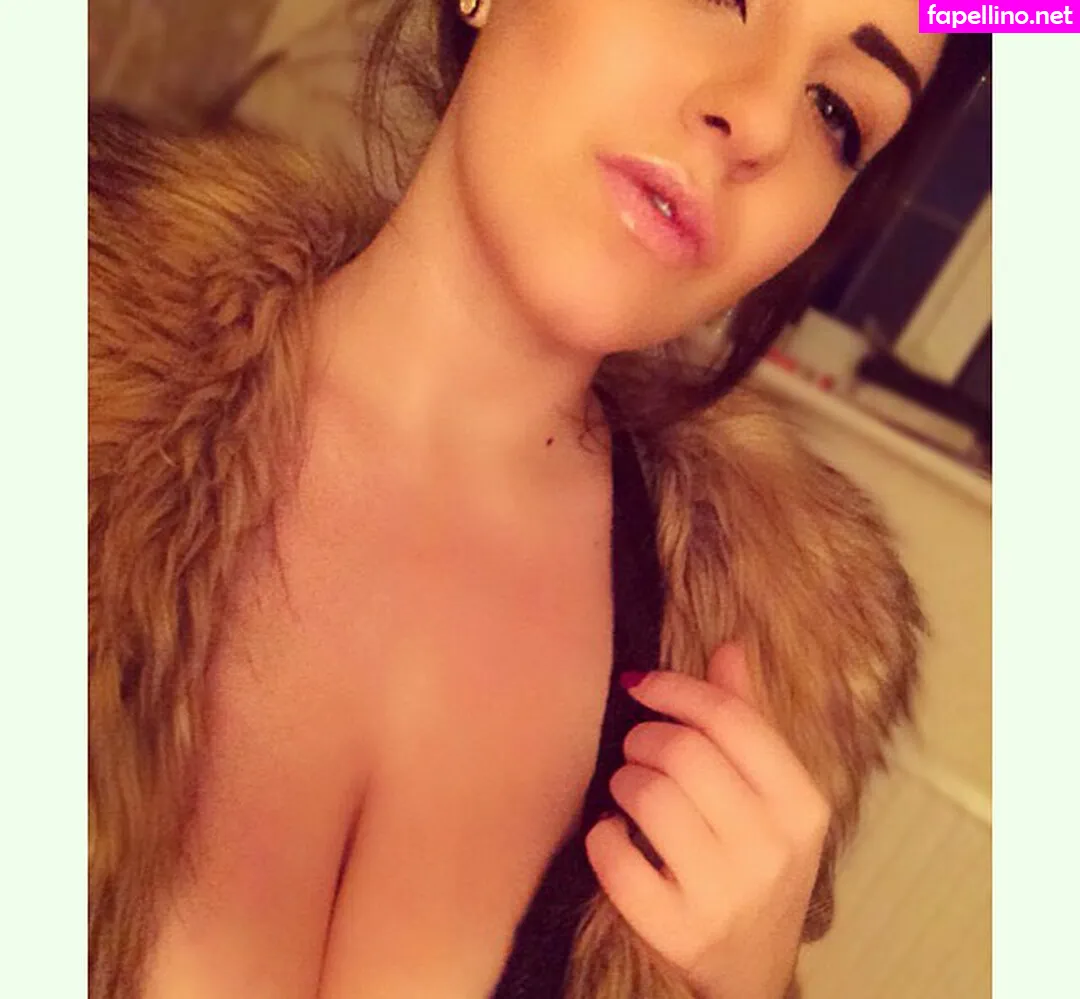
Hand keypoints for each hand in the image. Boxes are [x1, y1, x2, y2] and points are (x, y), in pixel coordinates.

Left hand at [583, 645, 829, 998]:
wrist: (752, 972)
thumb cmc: (755, 863)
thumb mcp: (771, 796)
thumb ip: (748, 720)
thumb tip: (728, 646)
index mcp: (802, 804)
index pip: (731, 718)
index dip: (675, 689)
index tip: (641, 684)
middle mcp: (773, 850)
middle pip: (683, 751)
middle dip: (644, 738)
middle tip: (637, 749)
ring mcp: (727, 895)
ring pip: (648, 797)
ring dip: (623, 782)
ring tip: (628, 792)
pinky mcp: (679, 932)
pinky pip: (616, 859)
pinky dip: (602, 836)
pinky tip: (613, 835)